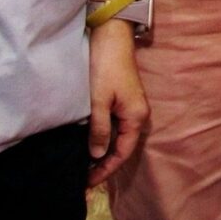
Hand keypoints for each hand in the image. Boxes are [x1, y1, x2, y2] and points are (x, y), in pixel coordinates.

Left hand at [86, 22, 147, 186]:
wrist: (111, 37)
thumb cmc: (106, 67)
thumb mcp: (99, 101)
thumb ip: (99, 130)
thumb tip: (97, 156)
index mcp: (136, 116)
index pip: (122, 152)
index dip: (106, 169)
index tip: (87, 183)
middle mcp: (137, 114)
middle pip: (122, 147)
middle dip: (104, 164)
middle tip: (83, 179)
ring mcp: (130, 106)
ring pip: (117, 137)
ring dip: (102, 151)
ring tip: (83, 165)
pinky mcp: (122, 100)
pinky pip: (114, 126)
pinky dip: (102, 137)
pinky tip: (88, 142)